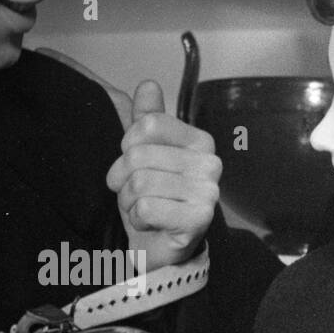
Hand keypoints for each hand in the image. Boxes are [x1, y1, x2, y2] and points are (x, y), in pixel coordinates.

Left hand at [107, 80, 220, 271]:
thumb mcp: (143, 155)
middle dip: (123, 178)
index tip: (133, 165)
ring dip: (128, 201)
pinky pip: (145, 207)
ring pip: (140, 182)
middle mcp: (210, 163)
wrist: (159, 248)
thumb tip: (148, 84)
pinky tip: (150, 223)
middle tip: (132, 193)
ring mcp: (208, 192)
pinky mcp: (198, 219)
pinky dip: (138, 218)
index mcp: (199, 141)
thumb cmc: (152, 200)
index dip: (127, 146)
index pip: (147, 125)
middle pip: (138, 155)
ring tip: (140, 208)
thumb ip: (146, 120)